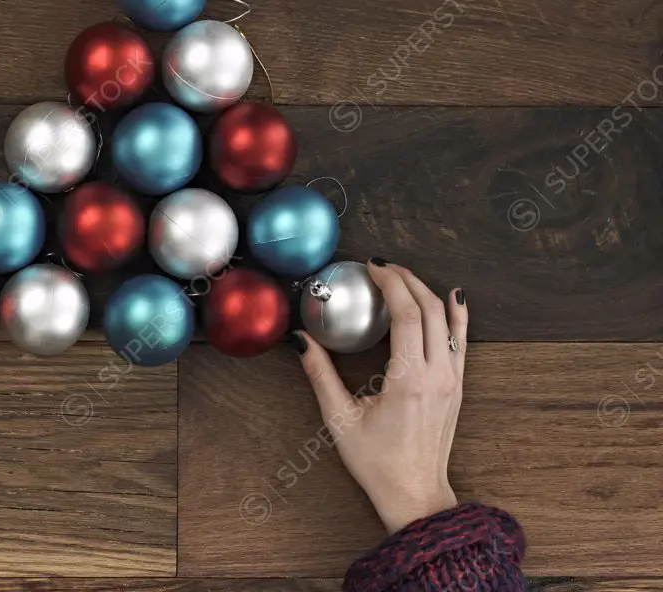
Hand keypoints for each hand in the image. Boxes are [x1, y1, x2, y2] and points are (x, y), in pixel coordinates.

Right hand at [294, 258, 467, 533]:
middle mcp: (437, 374)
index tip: (373, 268)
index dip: (391, 283)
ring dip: (427, 292)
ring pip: (448, 320)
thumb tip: (301, 340)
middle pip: (430, 309)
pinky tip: (453, 297)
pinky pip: (461, 340)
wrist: (415, 495)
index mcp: (409, 379)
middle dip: (407, 279)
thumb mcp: (340, 418)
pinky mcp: (457, 387)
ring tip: (405, 276)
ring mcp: (452, 380)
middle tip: (383, 267)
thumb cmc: (377, 463)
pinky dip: (457, 315)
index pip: (407, 314)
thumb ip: (320, 374)